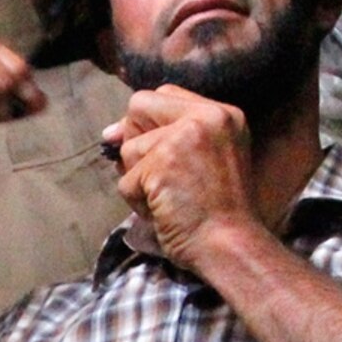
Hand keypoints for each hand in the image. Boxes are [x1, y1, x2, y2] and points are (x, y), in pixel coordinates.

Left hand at [105, 86, 264, 273]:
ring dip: (139, 180)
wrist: (231, 246)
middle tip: (162, 175)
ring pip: (129, 148)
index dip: (150, 123)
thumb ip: (167, 136)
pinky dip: (137, 203)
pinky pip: (126, 181)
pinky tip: (165, 212)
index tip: (156, 152)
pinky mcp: (161, 164)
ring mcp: (183, 139)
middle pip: (140, 105)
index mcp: (224, 114)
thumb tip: (110, 132)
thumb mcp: (209, 159)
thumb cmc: (220, 213)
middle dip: (136, 141)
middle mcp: (206, 117)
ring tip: (170, 200)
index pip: (165, 95)